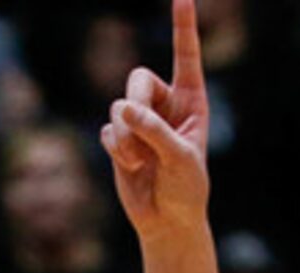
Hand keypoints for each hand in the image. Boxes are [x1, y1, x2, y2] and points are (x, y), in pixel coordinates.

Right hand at [99, 0, 210, 245]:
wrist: (168, 220)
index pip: (186, 55)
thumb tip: (123, 109)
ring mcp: (140, 121)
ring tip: (139, 160)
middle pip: (138, 79)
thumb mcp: (178, 157)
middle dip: (136, 105)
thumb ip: (154, 130)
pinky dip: (117, 149)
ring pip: (119, 107)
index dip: (183, 26)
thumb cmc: (186, 188)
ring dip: (127, 137)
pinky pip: (108, 130)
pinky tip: (130, 166)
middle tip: (141, 129)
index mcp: (191, 99)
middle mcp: (164, 104)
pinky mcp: (120, 140)